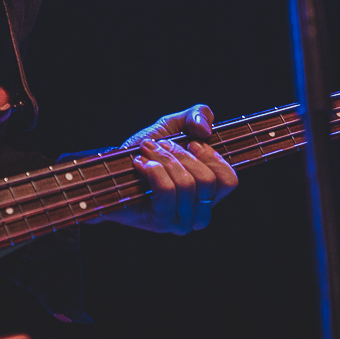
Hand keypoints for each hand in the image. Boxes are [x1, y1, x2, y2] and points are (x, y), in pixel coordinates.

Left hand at [99, 105, 238, 233]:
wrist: (109, 171)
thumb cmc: (144, 152)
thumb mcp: (173, 126)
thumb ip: (197, 115)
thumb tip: (205, 130)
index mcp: (209, 195)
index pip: (230, 180)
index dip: (212, 156)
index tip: (191, 143)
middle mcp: (199, 214)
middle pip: (208, 181)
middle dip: (181, 154)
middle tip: (160, 146)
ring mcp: (181, 222)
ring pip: (186, 184)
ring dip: (163, 159)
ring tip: (147, 153)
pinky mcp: (160, 223)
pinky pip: (166, 191)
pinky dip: (152, 170)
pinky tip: (140, 164)